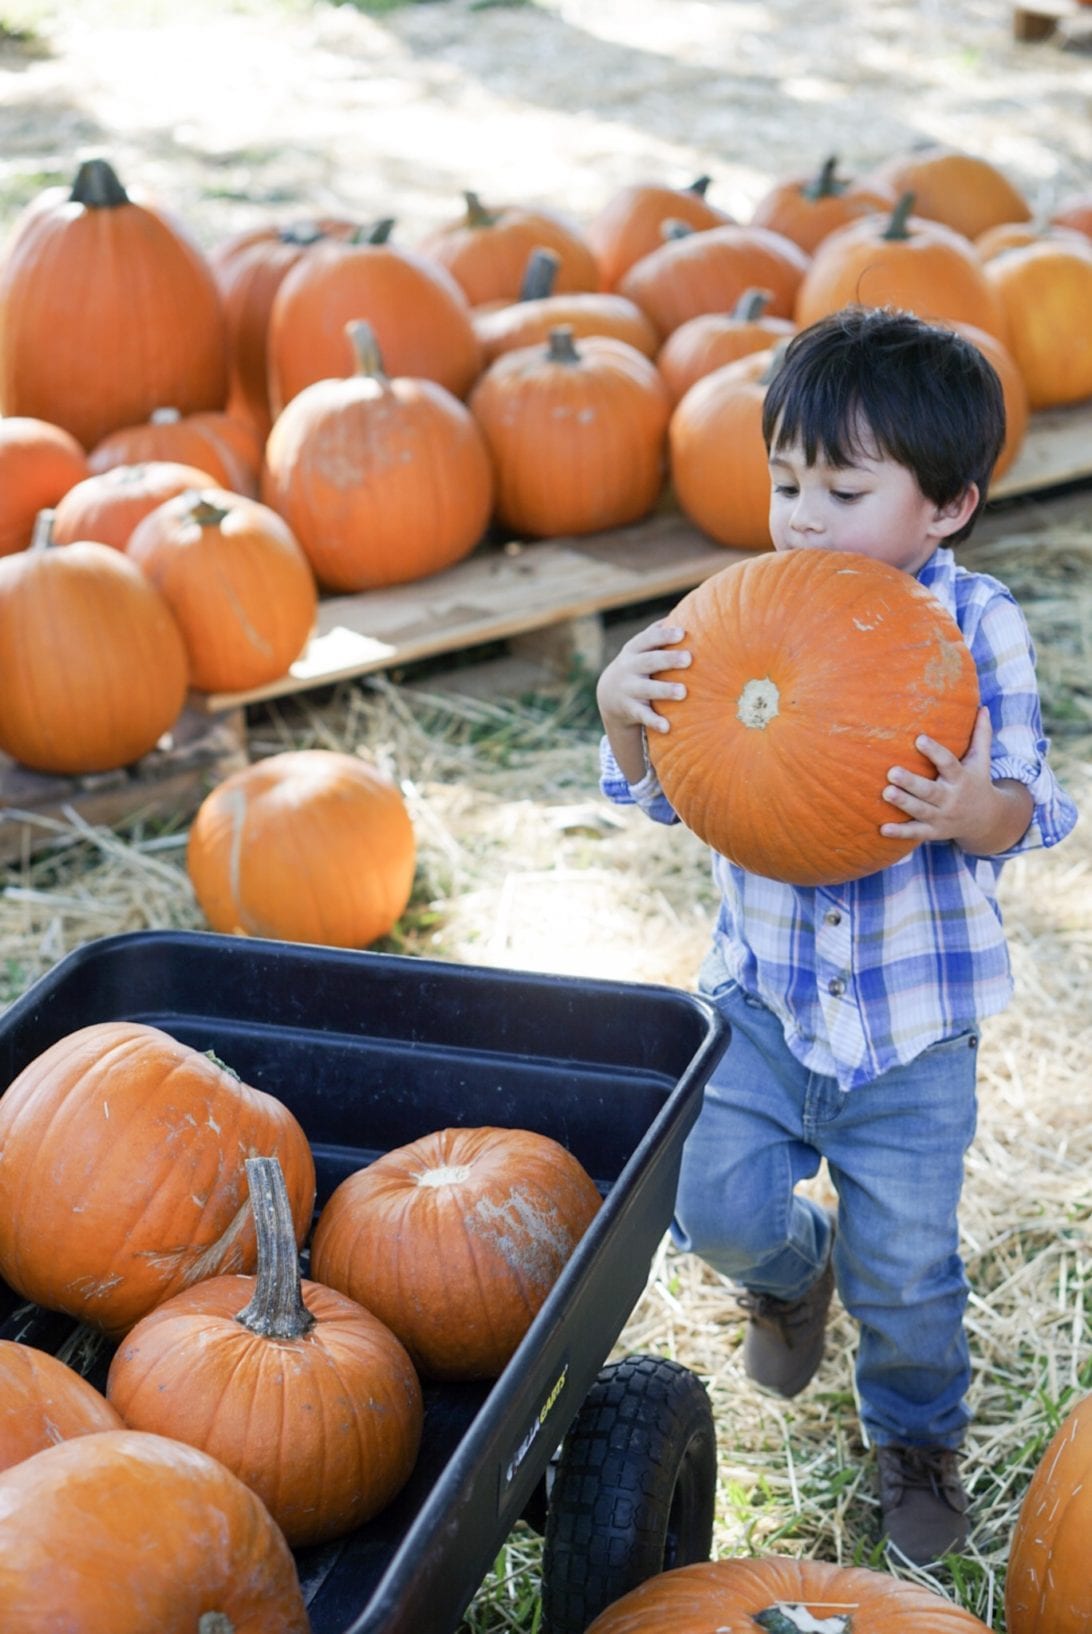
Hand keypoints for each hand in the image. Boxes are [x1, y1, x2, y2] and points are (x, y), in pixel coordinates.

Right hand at [596, 622, 690, 737]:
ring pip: (646, 690)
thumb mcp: (641, 648)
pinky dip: (654, 722)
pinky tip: (668, 727)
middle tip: (688, 659)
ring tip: (683, 692)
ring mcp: (628, 690)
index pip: (648, 639)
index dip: (664, 636)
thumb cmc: (637, 664)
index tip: (682, 633)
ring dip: (664, 690)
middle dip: (668, 660)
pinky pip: (643, 716)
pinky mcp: (630, 710)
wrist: (608, 695)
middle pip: (649, 661)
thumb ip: (659, 632)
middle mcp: (629, 668)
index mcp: (634, 650)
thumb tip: (690, 608)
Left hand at [880, 707, 1032, 854]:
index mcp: (961, 778)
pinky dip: (900, 833)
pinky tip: (883, 829)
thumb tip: (983, 707)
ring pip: (921, 811)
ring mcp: (942, 817)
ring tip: (886, 792)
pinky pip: (916, 833)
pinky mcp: (933, 831)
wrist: (987, 821)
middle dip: (912, 783)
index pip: (949, 763)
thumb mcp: (982, 760)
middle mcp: (951, 799)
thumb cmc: (976, 782)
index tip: (919, 738)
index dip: (935, 752)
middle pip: (931, 791)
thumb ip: (981, 735)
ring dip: (904, 803)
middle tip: (891, 772)